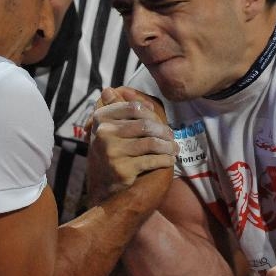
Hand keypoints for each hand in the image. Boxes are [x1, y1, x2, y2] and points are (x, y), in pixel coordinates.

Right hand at [86, 87, 176, 204]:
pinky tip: (169, 160)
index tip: (160, 122)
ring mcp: (112, 152)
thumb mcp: (109, 129)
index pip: (134, 108)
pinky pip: (151, 160)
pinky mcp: (122, 169)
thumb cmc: (111, 152)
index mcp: (101, 119)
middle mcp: (104, 134)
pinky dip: (164, 160)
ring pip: (150, 143)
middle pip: (144, 125)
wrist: (103, 187)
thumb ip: (114, 109)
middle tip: (172, 137)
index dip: (152, 114)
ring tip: (174, 149)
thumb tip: (111, 89)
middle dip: (163, 131)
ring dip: (168, 146)